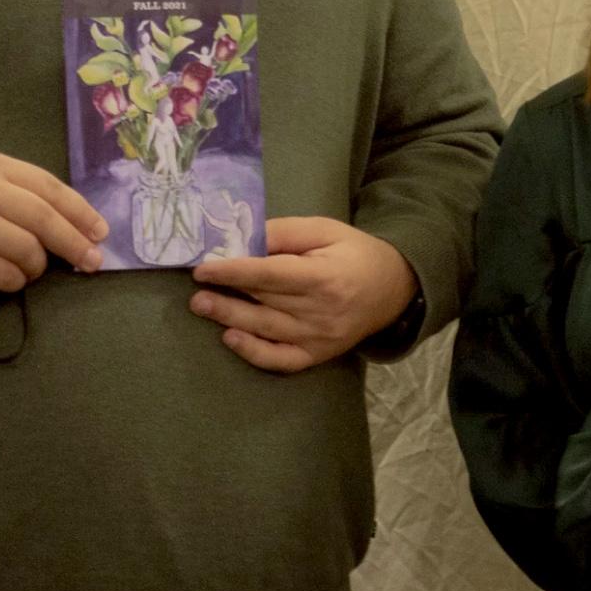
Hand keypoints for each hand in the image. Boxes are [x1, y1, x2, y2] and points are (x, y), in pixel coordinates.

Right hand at [0, 150, 107, 298]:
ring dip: (37, 267)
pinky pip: (6, 274)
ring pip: (28, 250)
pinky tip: (4, 277)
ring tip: (28, 269)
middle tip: (92, 261)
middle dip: (75, 243)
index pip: (49, 187)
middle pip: (44, 218)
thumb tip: (82, 227)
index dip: (80, 212)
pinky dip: (14, 281)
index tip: (101, 232)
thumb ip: (25, 198)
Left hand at [189, 215, 414, 372]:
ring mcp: (319, 337)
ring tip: (202, 307)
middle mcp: (321, 311)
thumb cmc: (355, 254)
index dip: (234, 271)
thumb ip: (285, 233)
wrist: (395, 289)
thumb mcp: (326, 230)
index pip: (270, 275)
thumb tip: (244, 239)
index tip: (203, 268)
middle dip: (226, 293)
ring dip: (230, 318)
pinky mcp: (318, 354)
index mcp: (324, 276)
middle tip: (195, 289)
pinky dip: (254, 353)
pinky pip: (281, 360)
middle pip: (264, 301)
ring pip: (266, 330)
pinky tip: (231, 338)